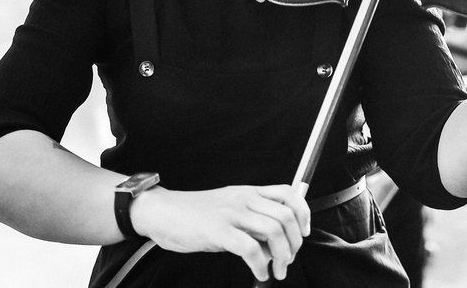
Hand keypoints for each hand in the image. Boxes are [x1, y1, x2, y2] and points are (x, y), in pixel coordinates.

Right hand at [131, 184, 309, 281]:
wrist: (162, 212)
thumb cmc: (194, 215)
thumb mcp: (229, 210)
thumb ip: (252, 223)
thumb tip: (272, 249)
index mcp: (249, 192)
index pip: (289, 193)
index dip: (304, 213)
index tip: (304, 233)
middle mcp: (244, 199)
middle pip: (286, 215)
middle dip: (295, 242)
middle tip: (288, 260)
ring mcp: (231, 214)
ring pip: (273, 230)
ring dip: (282, 256)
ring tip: (276, 271)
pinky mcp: (218, 231)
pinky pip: (250, 248)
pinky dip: (260, 265)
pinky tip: (258, 272)